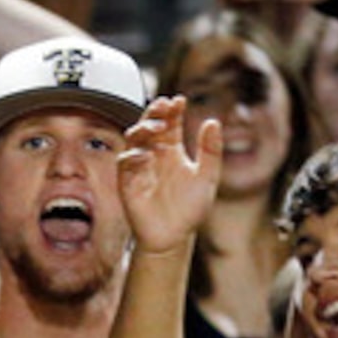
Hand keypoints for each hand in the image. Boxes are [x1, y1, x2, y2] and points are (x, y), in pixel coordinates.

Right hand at [117, 95, 222, 255]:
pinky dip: (134, 156)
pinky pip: (125, 163)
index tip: (179, 101)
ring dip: (143, 129)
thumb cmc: (190, 208)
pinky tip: (148, 156)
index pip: (170, 122)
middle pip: (149, 125)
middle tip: (164, 105)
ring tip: (158, 127)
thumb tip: (212, 121)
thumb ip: (211, 150)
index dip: (173, 110)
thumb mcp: (208, 176)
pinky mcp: (128, 183)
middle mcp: (154, 154)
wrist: (174, 236)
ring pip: (133, 139)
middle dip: (155, 112)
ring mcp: (139, 167)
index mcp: (172, 150)